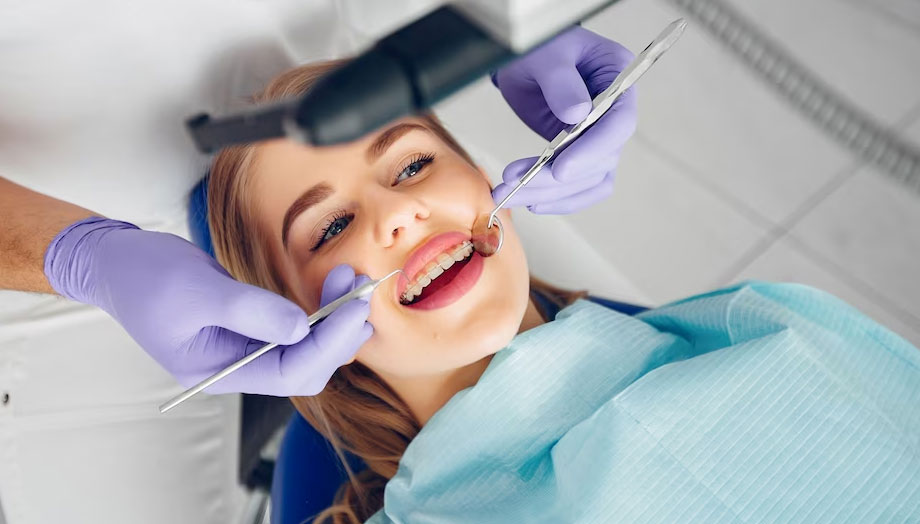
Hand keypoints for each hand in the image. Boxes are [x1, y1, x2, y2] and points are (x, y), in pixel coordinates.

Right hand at [44, 217, 372, 395]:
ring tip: (351, 282)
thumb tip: (302, 328)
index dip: (328, 345)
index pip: (289, 373)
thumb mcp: (197, 289)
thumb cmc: (145, 275)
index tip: (355, 310)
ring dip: (335, 320)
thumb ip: (250, 311)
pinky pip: (297, 330)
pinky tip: (335, 288)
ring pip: (307, 349)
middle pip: (306, 367)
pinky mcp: (252, 328)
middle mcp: (237, 368)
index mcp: (218, 372)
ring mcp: (246, 350)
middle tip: (361, 290)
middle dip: (339, 332)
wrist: (117, 262)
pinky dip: (320, 311)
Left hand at [491, 26, 636, 213]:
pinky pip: (580, 186)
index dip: (592, 150)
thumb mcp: (546, 55)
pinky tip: (530, 200)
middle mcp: (616, 112)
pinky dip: (557, 198)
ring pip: (588, 179)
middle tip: (515, 183)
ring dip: (549, 193)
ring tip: (508, 194)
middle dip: (556, 178)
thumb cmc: (540, 48)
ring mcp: (600, 136)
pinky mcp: (582, 154)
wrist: (526, 62)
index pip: (619, 123)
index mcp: (618, 78)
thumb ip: (561, 81)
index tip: (560, 169)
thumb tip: (576, 115)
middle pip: (601, 160)